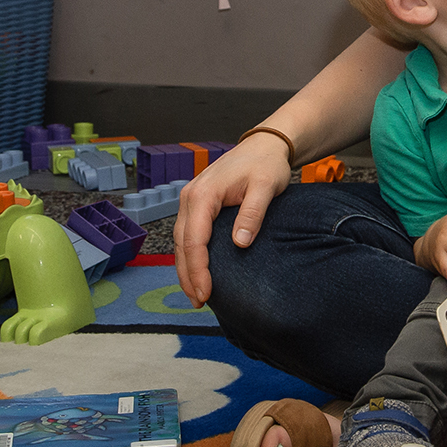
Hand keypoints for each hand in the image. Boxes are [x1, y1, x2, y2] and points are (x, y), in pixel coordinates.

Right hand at [175, 133, 292, 307]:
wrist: (264, 145)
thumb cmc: (265, 163)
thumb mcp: (266, 186)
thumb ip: (252, 214)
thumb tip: (240, 243)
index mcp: (203, 194)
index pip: (194, 240)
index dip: (198, 270)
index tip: (206, 293)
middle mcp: (189, 197)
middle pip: (181, 244)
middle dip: (188, 275)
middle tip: (199, 302)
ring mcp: (190, 200)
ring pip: (180, 241)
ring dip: (186, 268)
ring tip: (196, 294)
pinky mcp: (197, 205)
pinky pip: (187, 234)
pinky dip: (189, 256)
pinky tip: (197, 271)